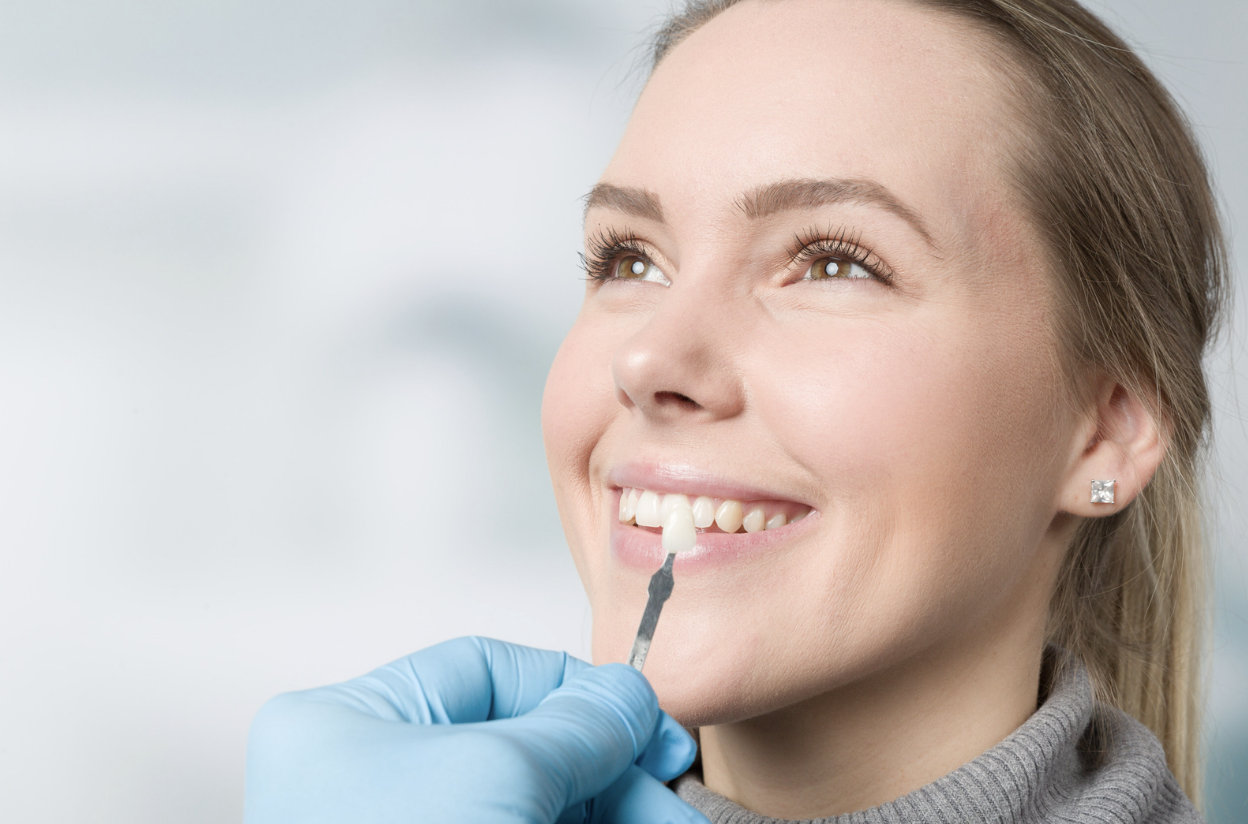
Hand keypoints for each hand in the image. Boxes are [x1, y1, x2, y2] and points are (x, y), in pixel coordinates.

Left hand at [245, 636, 708, 823]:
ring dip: (616, 816)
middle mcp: (374, 781)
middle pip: (523, 750)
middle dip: (613, 775)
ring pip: (537, 810)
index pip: (484, 671)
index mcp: (346, 725)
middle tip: (679, 802)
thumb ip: (573, 727)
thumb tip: (625, 696)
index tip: (645, 723)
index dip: (575, 690)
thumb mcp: (496, 776)